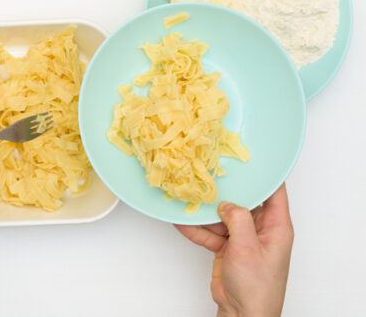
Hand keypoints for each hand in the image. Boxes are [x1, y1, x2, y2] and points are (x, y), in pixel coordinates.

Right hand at [174, 184, 293, 316]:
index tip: (247, 158)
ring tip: (188, 196)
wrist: (244, 314)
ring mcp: (242, 239)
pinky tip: (181, 221)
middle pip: (242, 201)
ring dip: (205, 211)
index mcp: (276, 226)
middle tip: (208, 173)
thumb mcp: (248, 247)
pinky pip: (210, 232)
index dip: (262, 174)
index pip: (274, 192)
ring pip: (222, 216)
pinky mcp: (227, 248)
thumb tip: (226, 203)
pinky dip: (196, 228)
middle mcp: (260, 229)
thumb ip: (237, 219)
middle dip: (225, 190)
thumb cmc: (258, 286)